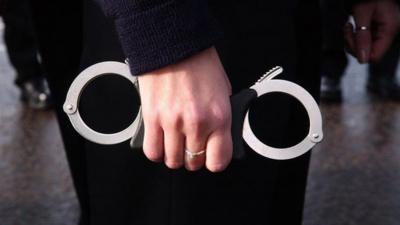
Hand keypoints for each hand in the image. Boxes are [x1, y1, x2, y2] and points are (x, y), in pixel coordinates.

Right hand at [137, 47, 232, 171]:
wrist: (174, 44)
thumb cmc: (199, 63)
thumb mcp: (223, 92)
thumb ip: (220, 119)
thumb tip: (216, 138)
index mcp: (219, 117)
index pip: (218, 161)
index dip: (213, 162)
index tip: (210, 157)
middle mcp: (196, 123)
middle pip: (193, 163)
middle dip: (193, 158)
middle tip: (191, 146)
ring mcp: (172, 123)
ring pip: (172, 161)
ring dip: (174, 155)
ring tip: (174, 142)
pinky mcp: (152, 118)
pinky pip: (152, 151)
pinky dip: (156, 150)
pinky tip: (160, 140)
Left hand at [344, 0, 399, 62]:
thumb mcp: (362, 14)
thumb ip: (362, 37)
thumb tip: (363, 59)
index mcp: (390, 29)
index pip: (375, 55)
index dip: (360, 52)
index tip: (351, 39)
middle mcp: (387, 33)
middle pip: (367, 53)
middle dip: (353, 44)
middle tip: (348, 29)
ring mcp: (381, 33)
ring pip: (362, 49)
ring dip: (350, 41)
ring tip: (349, 27)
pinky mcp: (374, 32)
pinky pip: (361, 43)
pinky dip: (352, 38)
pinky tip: (351, 28)